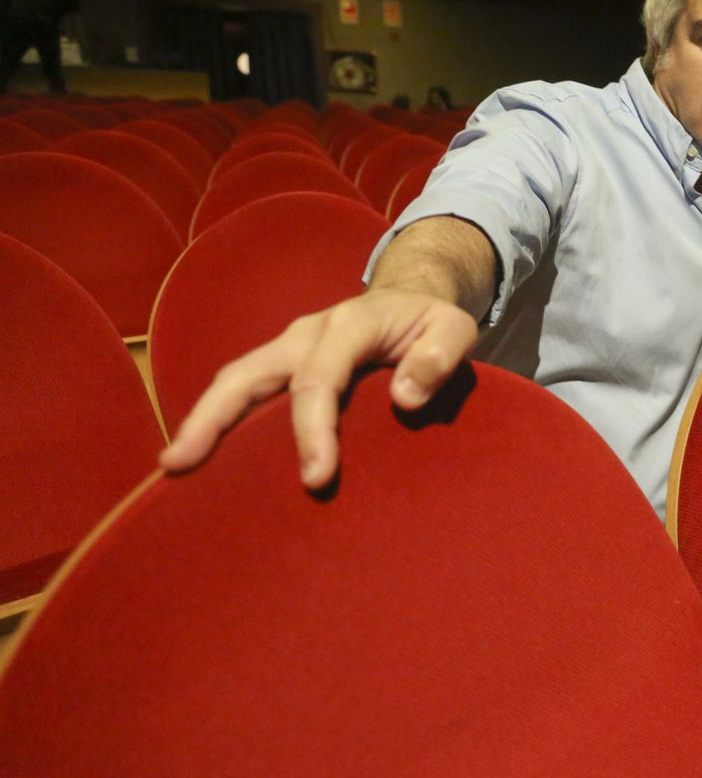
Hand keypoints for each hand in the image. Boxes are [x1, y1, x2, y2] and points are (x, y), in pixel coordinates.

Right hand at [158, 288, 479, 488]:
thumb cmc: (431, 323)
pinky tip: (199, 463)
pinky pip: (242, 394)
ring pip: (233, 382)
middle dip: (214, 419)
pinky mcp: (280, 367)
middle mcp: (305, 334)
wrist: (410, 300)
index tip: (316, 478)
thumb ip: (439, 357)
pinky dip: (218, 425)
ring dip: (200, 421)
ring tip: (171, 466)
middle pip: (248, 374)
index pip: (319, 379)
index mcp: (349, 324)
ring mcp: (286, 349)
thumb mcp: (454, 328)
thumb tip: (404, 397)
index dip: (313, 429)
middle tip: (182, 464)